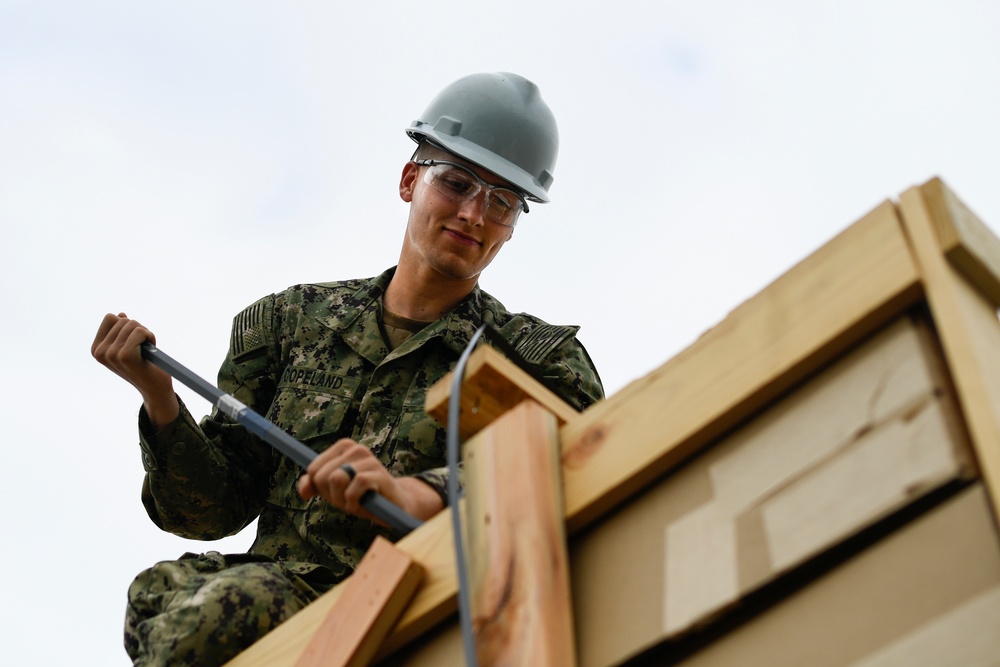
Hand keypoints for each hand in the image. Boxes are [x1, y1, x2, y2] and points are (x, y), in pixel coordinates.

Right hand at [91, 312, 178, 427]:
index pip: (110, 317)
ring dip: (145, 334)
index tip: (131, 341)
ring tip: (146, 351)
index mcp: (96, 349)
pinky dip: (150, 337)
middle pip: (122, 319)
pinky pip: (140, 331)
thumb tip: (120, 315)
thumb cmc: (143, 365)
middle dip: (137, 329)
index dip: (126, 325)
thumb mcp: (127, 346)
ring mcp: (111, 354)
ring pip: (132, 324)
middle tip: (141, 348)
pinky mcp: (125, 355)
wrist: (155, 387)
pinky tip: (151, 351)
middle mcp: (100, 352)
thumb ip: (120, 331)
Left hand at [297, 439, 443, 522]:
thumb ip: (314, 486)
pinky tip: (363, 503)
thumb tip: (303, 489)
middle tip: (347, 498)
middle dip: (331, 495)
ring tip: (355, 501)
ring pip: (337, 479)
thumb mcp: (333, 490)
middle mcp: (356, 448)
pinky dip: (354, 501)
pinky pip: (355, 486)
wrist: (392, 506)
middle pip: (322, 476)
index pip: (313, 469)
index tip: (336, 492)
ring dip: (342, 499)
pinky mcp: (379, 474)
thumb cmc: (361, 495)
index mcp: (343, 447)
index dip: (320, 488)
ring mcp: (369, 459)